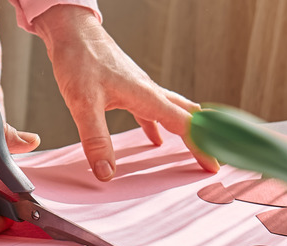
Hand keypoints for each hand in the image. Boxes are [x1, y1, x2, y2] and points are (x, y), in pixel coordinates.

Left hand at [33, 5, 218, 180]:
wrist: (72, 31)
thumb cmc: (78, 59)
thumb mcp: (83, 104)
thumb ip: (96, 139)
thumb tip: (106, 173)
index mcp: (146, 95)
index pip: (184, 125)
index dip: (200, 147)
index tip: (214, 166)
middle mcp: (149, 90)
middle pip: (186, 117)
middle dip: (202, 139)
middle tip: (213, 159)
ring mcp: (140, 88)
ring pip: (172, 111)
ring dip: (184, 131)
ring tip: (193, 149)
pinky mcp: (127, 87)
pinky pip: (151, 110)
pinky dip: (158, 126)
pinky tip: (155, 139)